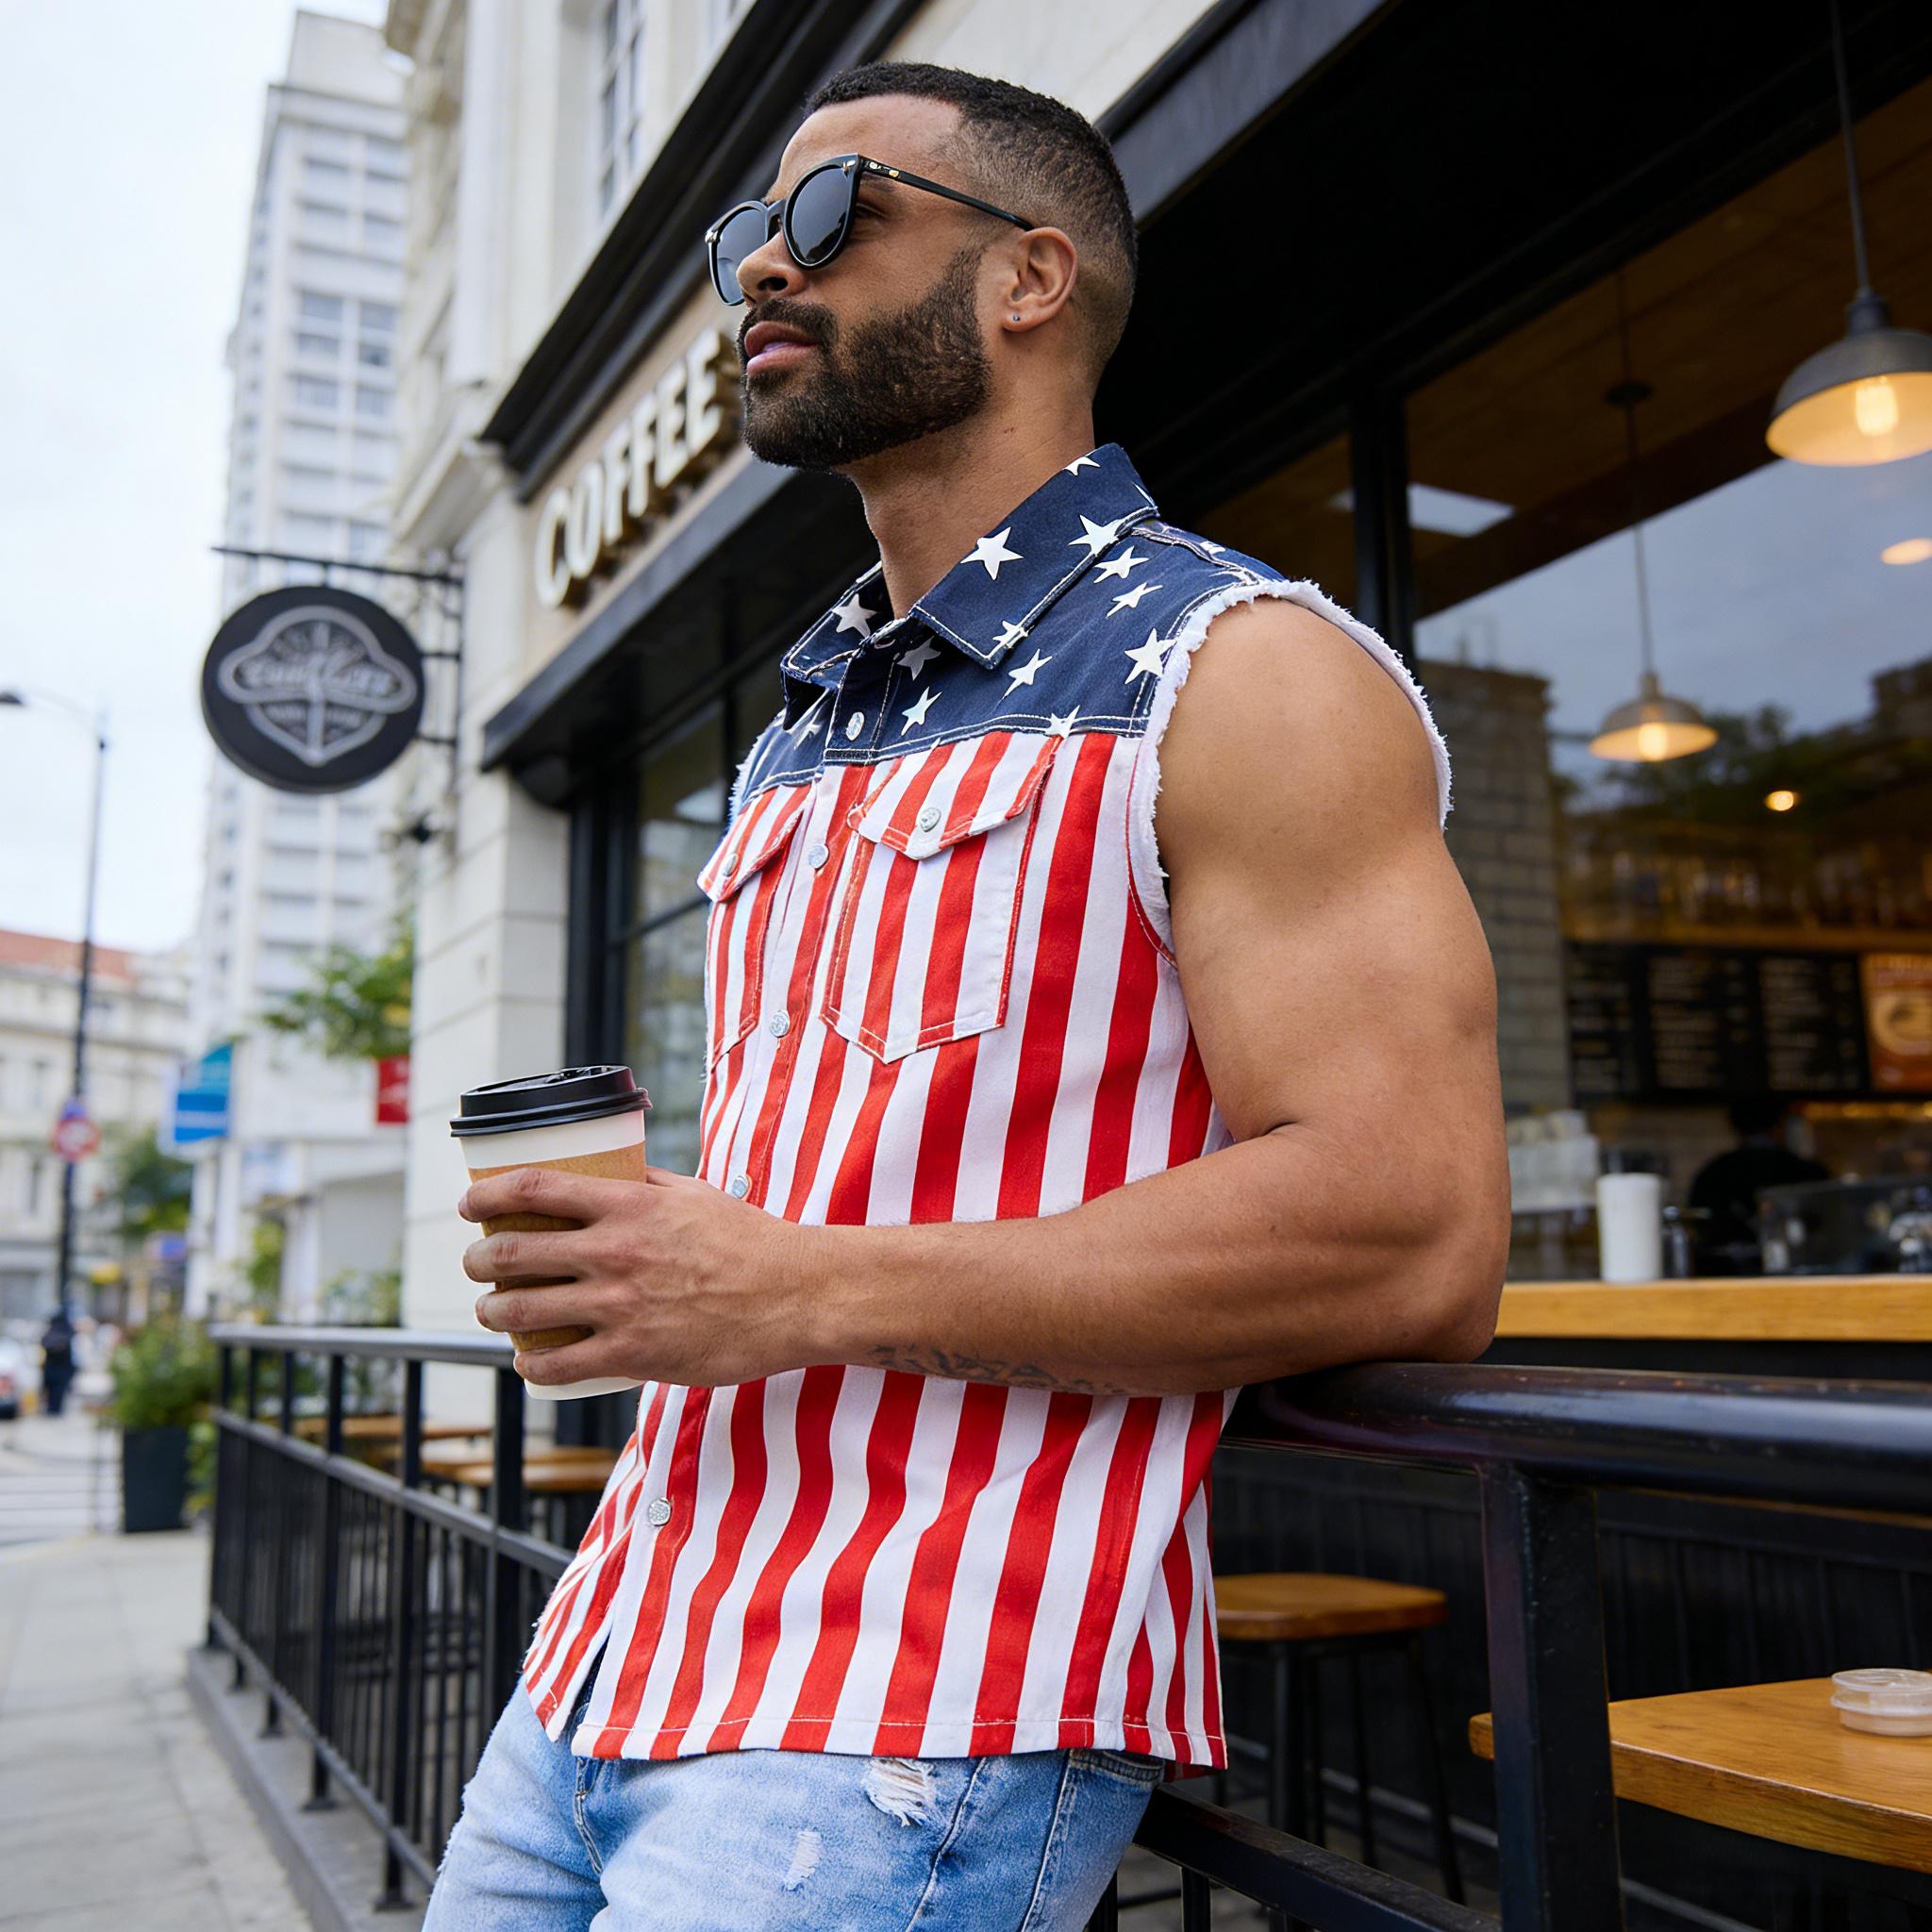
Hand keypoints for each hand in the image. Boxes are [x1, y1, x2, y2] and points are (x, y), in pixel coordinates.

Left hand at [460, 1166, 819, 1388]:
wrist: (794, 1295)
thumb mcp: (693, 1193)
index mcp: (627, 1206)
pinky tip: (528, 1361)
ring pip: (522, 1310)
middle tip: (475, 1263)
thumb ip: (646, 1184)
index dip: (487, 1193)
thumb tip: (612, 1170)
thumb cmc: (750, 1240)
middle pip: (513, 1252)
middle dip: (478, 1259)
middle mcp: (614, 1253)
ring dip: (492, 1311)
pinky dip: (530, 1364)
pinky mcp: (632, 1354)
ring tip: (490, 1310)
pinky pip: (557, 1364)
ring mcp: (619, 1306)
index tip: (469, 1202)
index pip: (535, 1188)